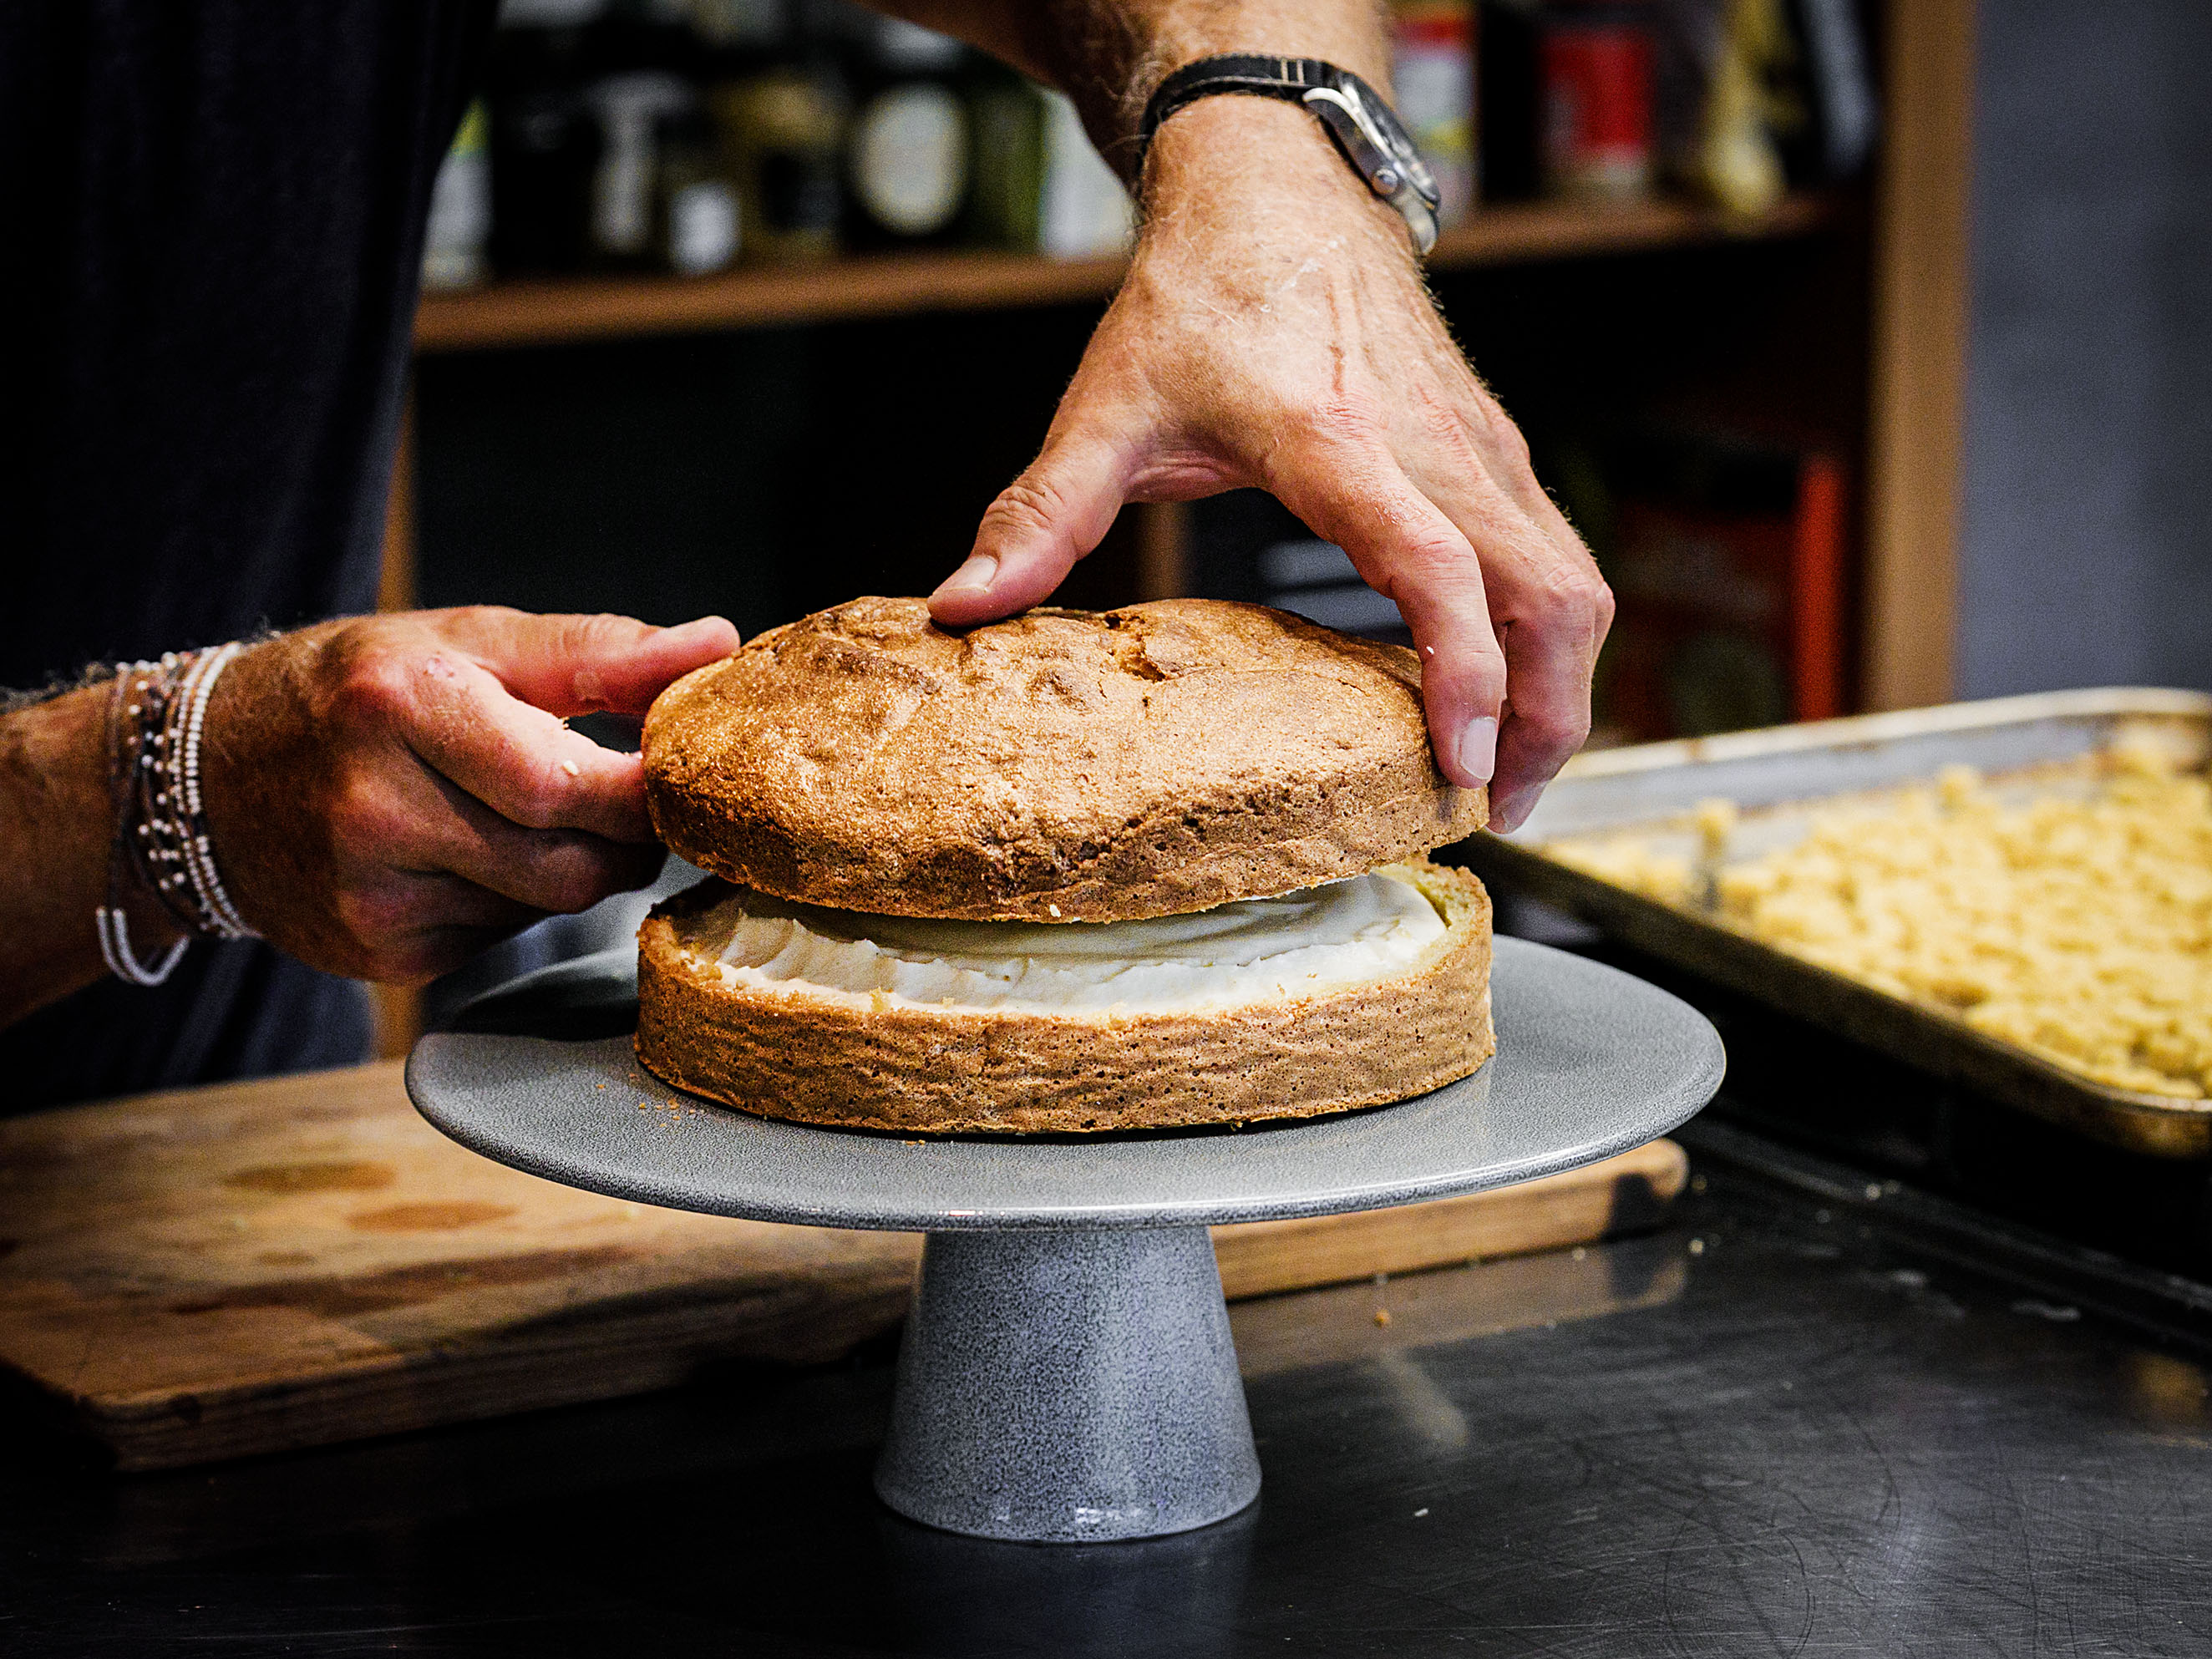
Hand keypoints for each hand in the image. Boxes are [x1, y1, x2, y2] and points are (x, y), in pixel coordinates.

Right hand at [202, 607, 738, 982]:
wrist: (210, 776)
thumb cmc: (362, 692)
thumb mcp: (469, 643)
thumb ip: (599, 652)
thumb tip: (717, 645)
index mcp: (401, 706)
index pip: (566, 785)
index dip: (645, 794)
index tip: (686, 778)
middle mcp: (373, 807)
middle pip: (570, 864)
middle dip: (626, 839)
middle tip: (633, 802)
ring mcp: (370, 894)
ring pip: (545, 906)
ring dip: (572, 868)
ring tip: (540, 816)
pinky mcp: (379, 954)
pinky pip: (501, 938)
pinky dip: (516, 901)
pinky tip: (472, 857)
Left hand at [928, 97, 1611, 830]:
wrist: (1280, 186)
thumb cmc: (1199, 295)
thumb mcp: (1107, 405)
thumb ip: (1041, 514)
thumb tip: (962, 608)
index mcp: (1337, 441)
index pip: (1435, 566)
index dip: (1462, 672)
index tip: (1459, 765)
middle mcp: (1433, 446)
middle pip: (1550, 594)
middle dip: (1549, 718)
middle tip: (1499, 809)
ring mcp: (1481, 446)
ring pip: (1572, 579)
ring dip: (1562, 684)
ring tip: (1506, 772)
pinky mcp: (1495, 449)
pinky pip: (1554, 556)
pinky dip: (1545, 634)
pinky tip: (1495, 688)